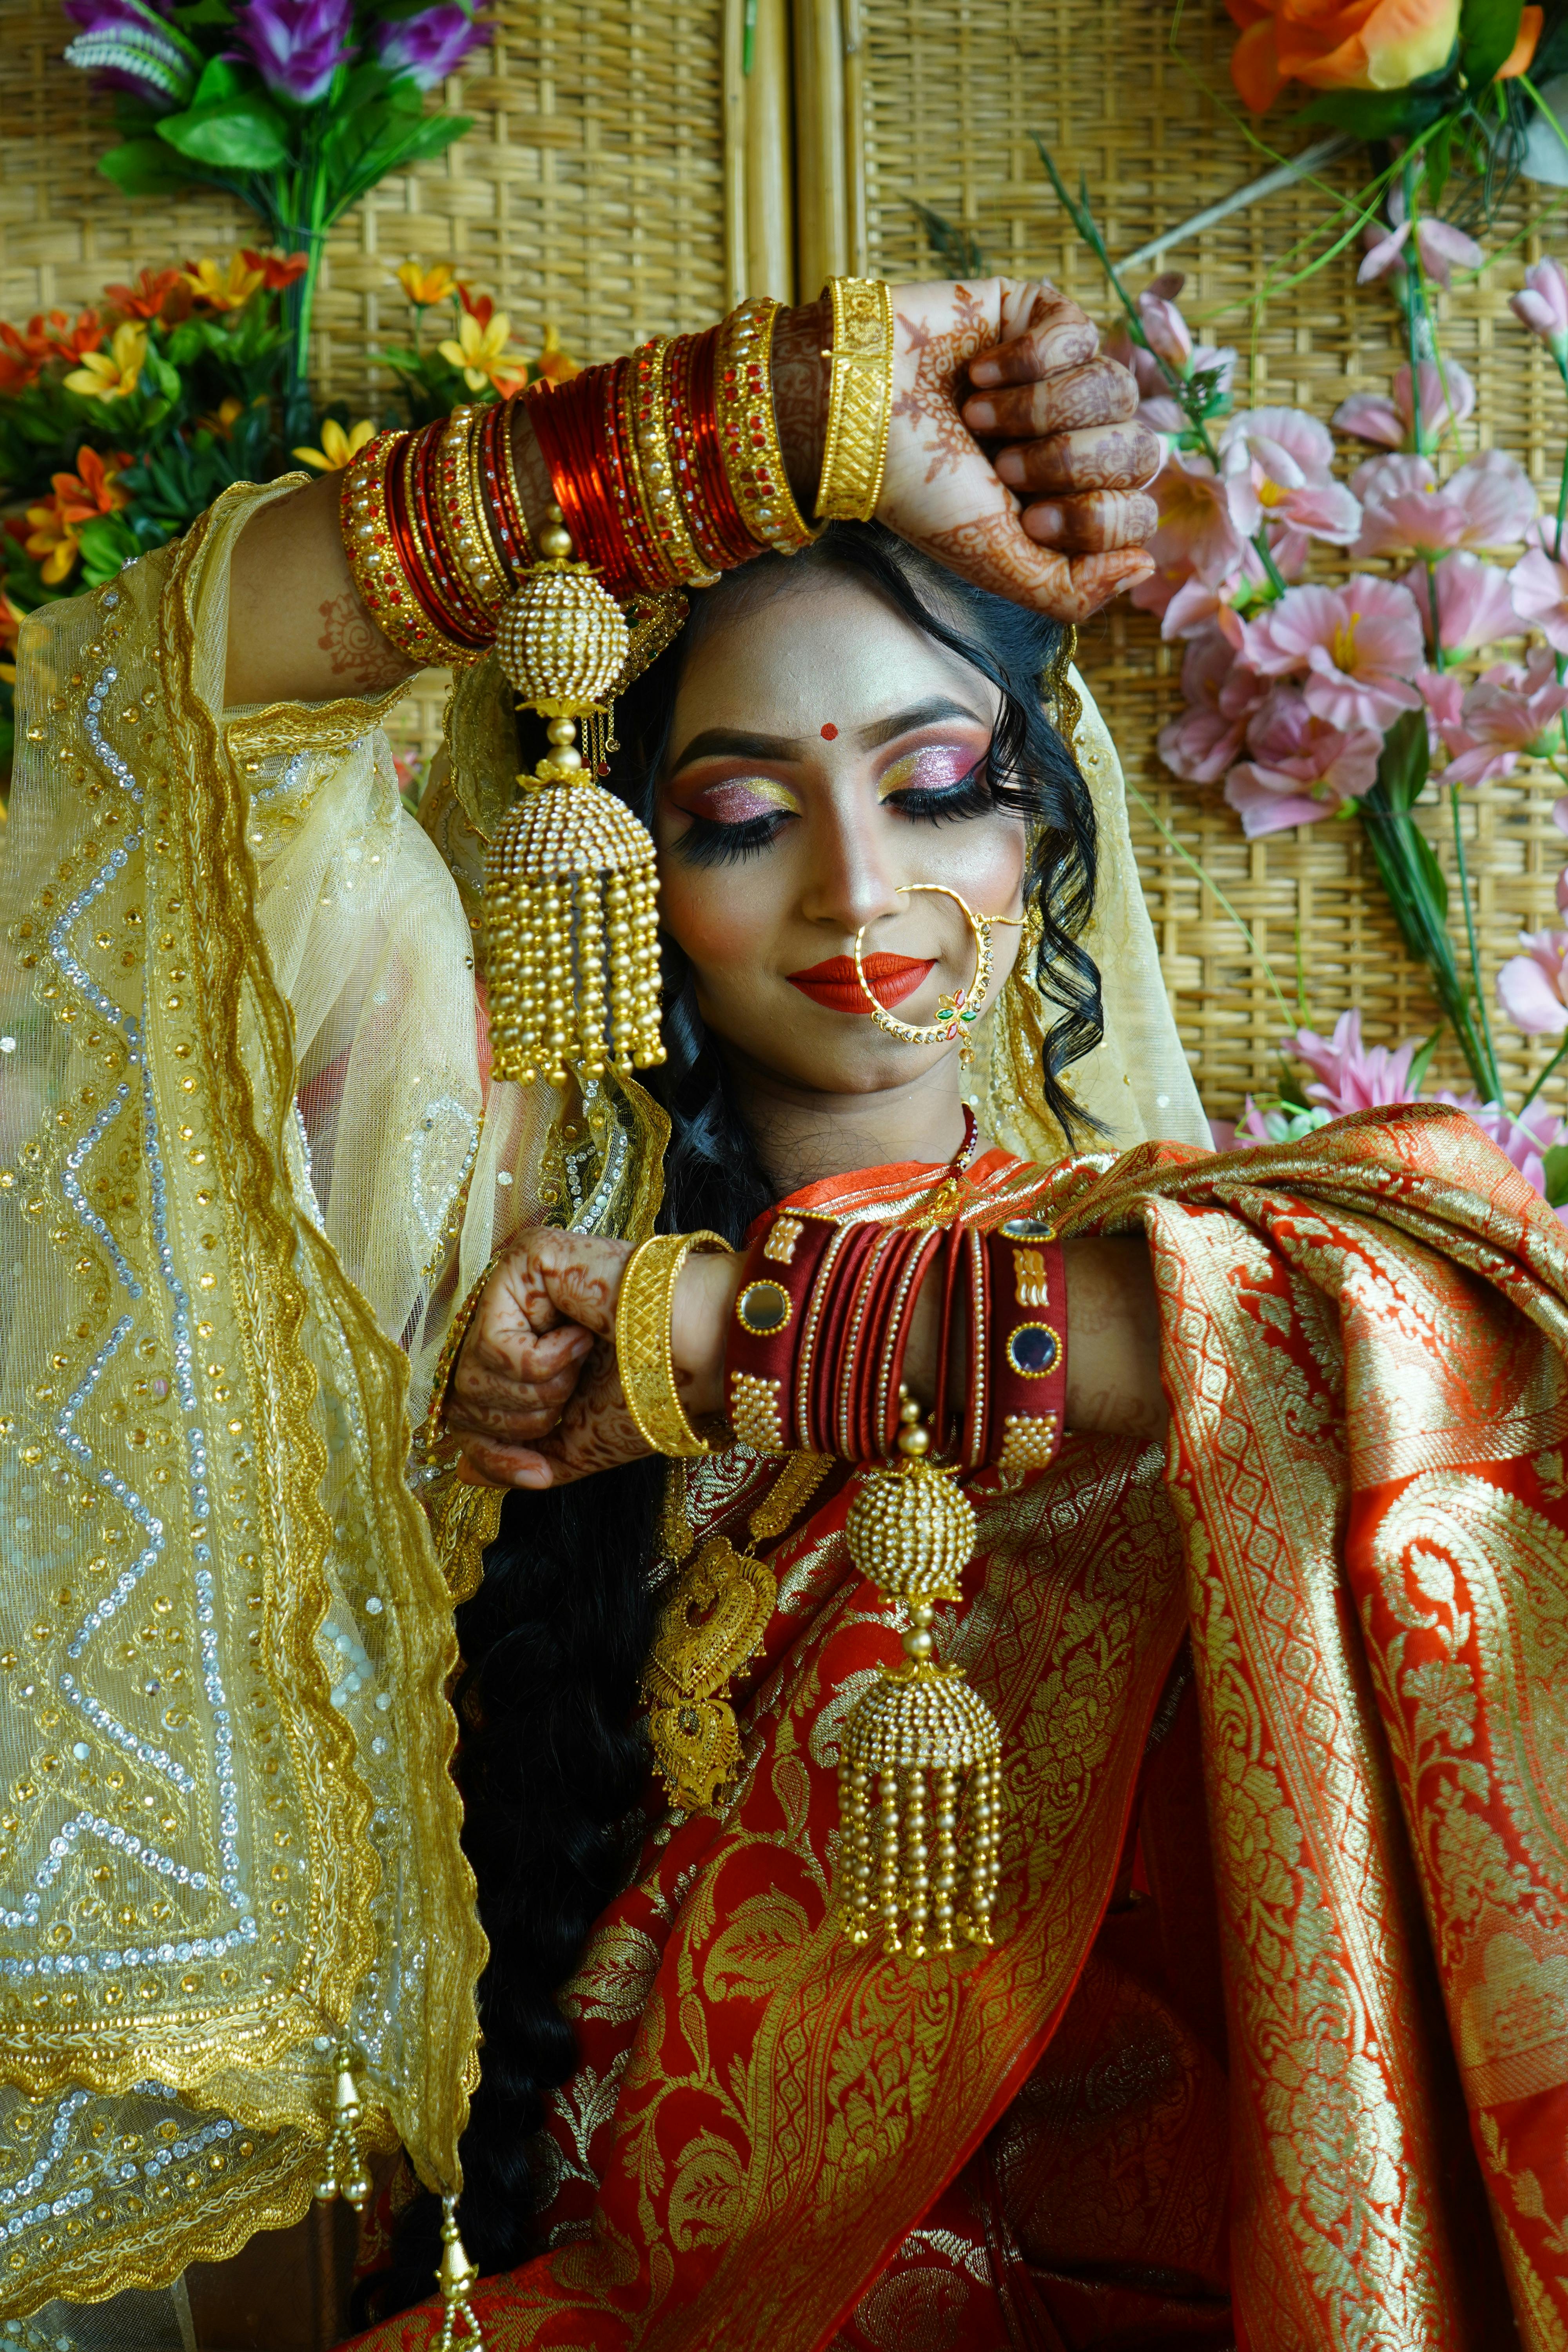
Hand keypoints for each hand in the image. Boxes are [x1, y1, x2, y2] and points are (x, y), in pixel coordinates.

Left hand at [444, 1229, 740, 1489]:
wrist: (698, 1355)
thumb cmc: (653, 1393)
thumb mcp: (577, 1445)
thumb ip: (521, 1460)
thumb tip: (464, 1472)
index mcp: (526, 1349)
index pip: (466, 1408)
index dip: (493, 1444)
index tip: (537, 1459)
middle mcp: (512, 1312)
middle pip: (461, 1396)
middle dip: (521, 1419)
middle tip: (572, 1395)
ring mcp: (515, 1284)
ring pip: (471, 1372)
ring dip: (537, 1391)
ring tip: (581, 1365)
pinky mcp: (523, 1262)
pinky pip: (492, 1342)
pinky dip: (544, 1361)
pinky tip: (582, 1337)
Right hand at [878, 278, 1158, 622]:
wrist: (856, 415)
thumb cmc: (919, 491)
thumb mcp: (995, 563)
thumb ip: (1070, 592)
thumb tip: (1143, 567)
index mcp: (1072, 502)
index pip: (1139, 517)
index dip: (1092, 519)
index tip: (1029, 519)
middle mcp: (1078, 440)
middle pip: (1140, 451)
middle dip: (1066, 464)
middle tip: (1000, 467)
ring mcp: (1067, 376)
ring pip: (1116, 388)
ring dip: (1035, 411)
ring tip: (975, 418)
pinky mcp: (1044, 318)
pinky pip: (1079, 333)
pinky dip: (1021, 362)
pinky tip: (977, 373)